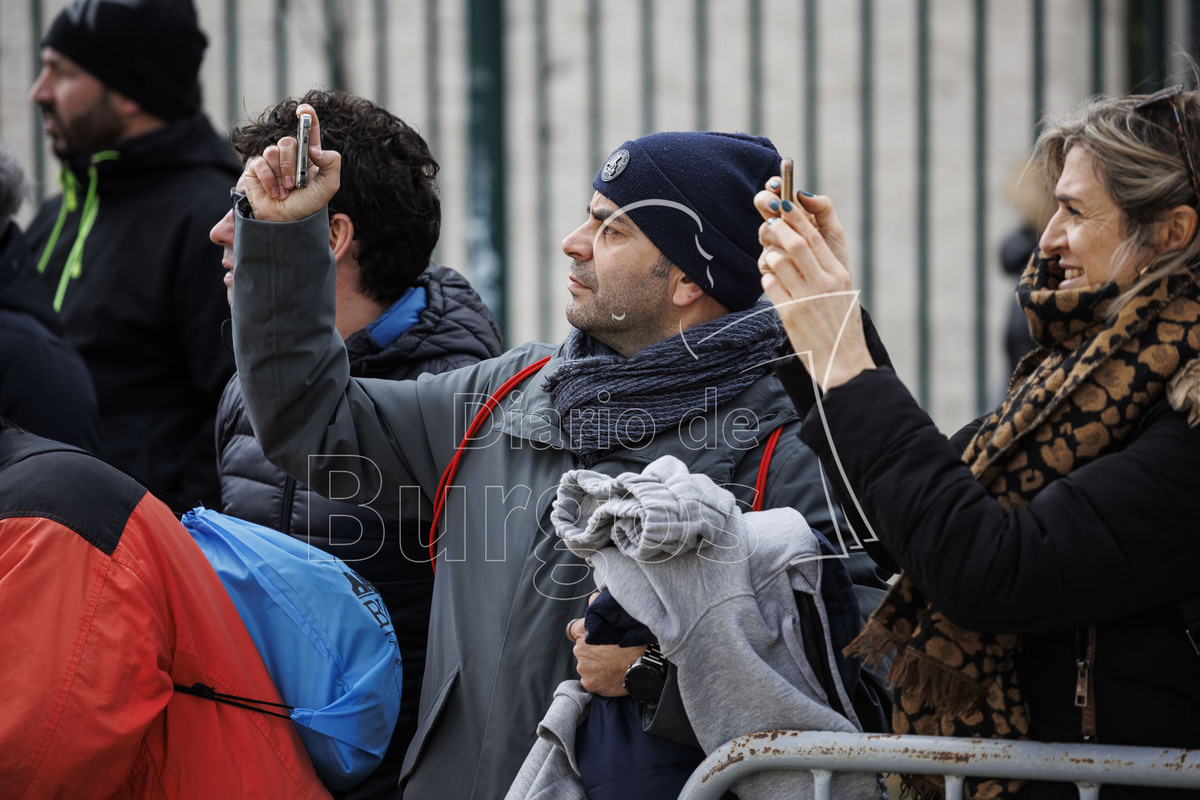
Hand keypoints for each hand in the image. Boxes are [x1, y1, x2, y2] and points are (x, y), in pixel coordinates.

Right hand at [242, 103, 340, 222]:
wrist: (287, 221)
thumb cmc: (308, 204)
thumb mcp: (329, 186)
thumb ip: (332, 163)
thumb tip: (314, 148)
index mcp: (309, 154)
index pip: (309, 129)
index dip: (307, 116)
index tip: (303, 110)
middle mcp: (290, 154)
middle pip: (289, 140)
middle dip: (293, 163)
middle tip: (295, 183)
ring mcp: (272, 160)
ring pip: (274, 150)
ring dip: (282, 174)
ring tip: (286, 190)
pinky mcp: (256, 167)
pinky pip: (260, 163)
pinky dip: (269, 180)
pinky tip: (275, 192)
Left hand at [566, 593, 644, 696]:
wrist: (643, 666)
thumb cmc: (632, 642)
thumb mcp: (616, 618)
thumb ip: (599, 604)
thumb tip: (592, 598)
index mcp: (584, 633)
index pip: (575, 630)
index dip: (587, 633)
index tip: (597, 637)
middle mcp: (580, 650)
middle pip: (581, 649)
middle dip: (591, 650)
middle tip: (610, 652)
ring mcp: (584, 669)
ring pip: (586, 666)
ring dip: (594, 666)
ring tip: (612, 664)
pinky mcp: (589, 684)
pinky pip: (589, 681)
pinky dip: (597, 679)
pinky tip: (609, 676)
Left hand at [753, 182, 874, 391]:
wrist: (843, 362)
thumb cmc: (840, 323)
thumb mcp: (842, 289)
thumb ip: (825, 265)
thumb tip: (802, 236)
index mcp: (839, 273)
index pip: (815, 235)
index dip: (795, 215)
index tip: (782, 201)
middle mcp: (825, 282)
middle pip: (795, 242)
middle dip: (776, 226)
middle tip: (766, 222)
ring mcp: (807, 298)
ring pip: (777, 261)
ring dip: (767, 254)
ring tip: (770, 259)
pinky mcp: (790, 315)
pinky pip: (769, 284)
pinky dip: (765, 277)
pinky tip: (770, 280)